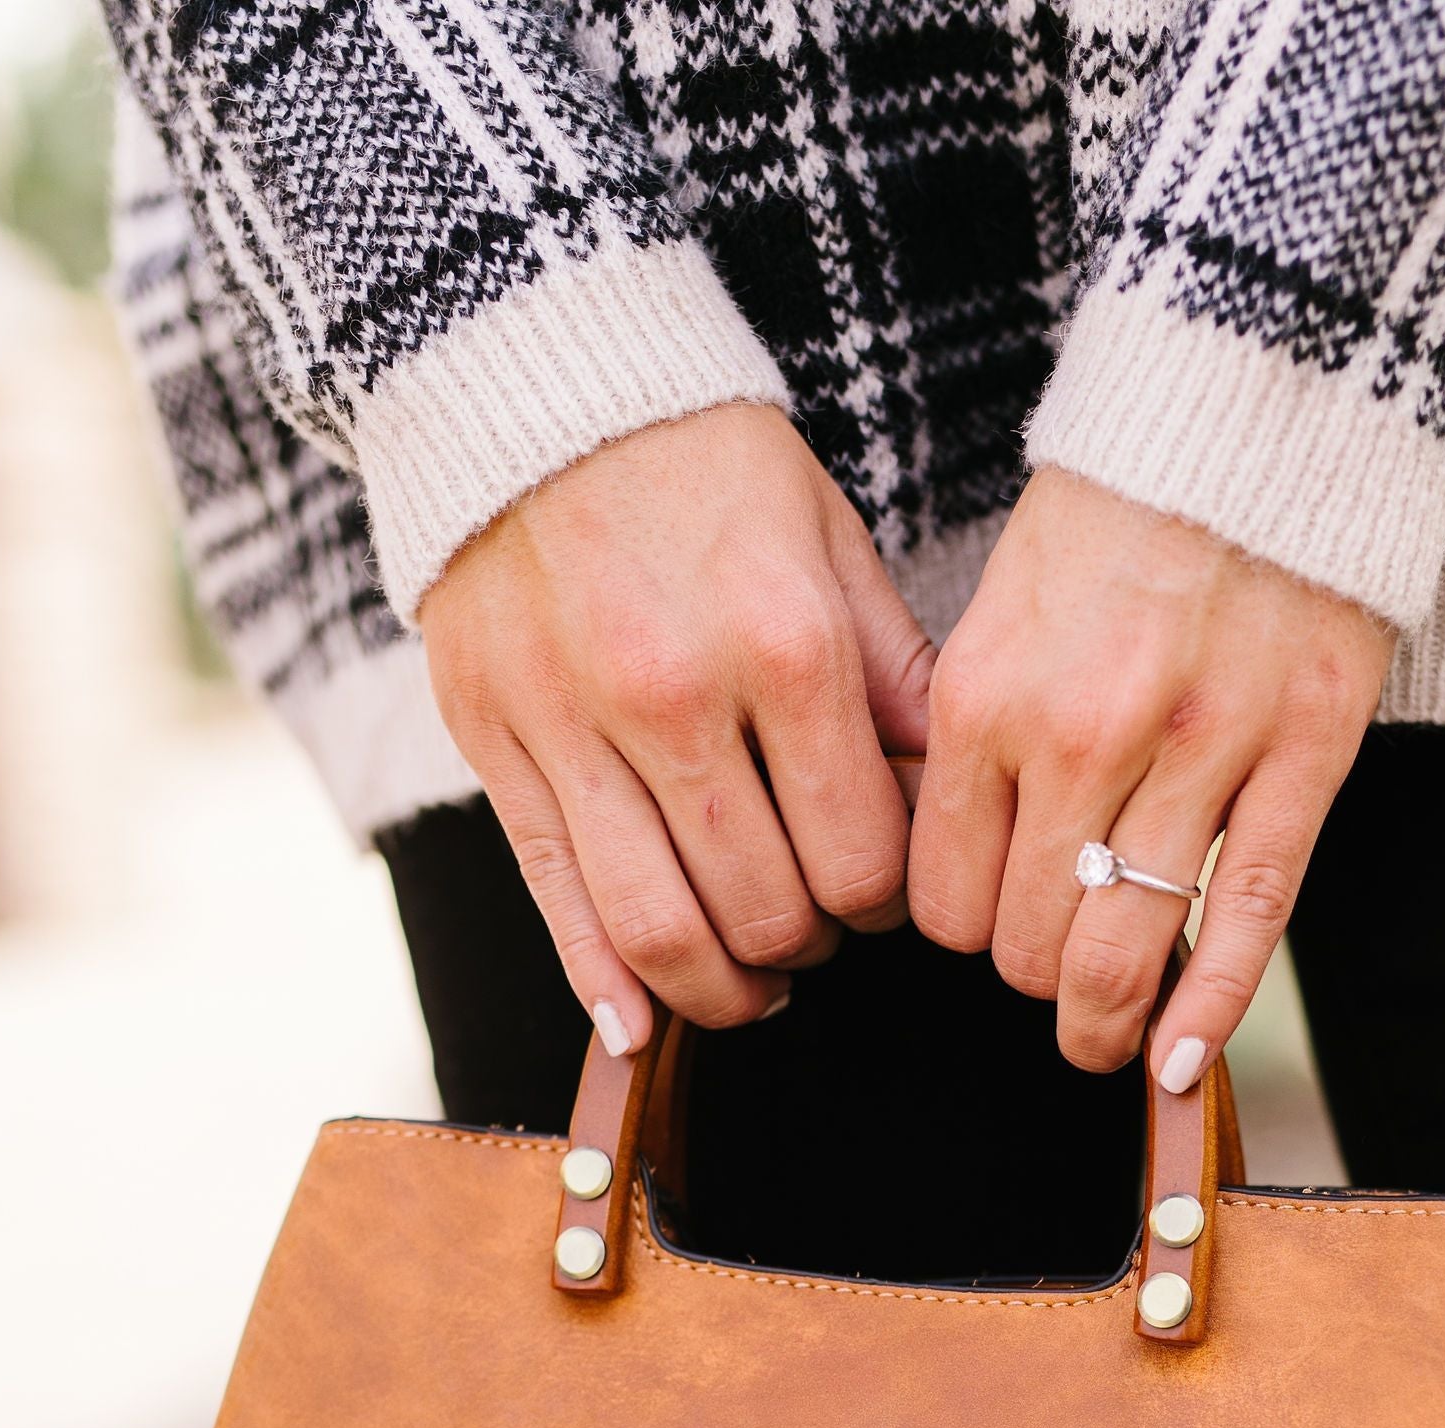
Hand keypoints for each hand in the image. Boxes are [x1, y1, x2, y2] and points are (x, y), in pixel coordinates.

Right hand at [419, 406, 935, 1049]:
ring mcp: (576, 728)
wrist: (532, 383)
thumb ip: (893, 681)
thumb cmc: (701, 465)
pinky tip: (640, 1026)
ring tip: (748, 984)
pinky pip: (557, 900)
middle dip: (808, 945)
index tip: (877, 892)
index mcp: (785, 644)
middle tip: (814, 927)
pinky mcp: (498, 744)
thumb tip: (947, 807)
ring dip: (719, 989)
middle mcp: (678, 695)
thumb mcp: (829, 544)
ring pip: (662, 931)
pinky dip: (603, 985)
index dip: (884, 903)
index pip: (862, 856)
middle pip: (769, 910)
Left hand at [909, 469, 1393, 1085]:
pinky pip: (1245, 921)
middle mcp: (1084, 732)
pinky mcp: (1305, 754)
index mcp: (989, 695)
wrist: (1265, 400)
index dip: (961, 930)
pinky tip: (1179, 1065)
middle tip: (1048, 970)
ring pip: (1121, 953)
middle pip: (1025, 943)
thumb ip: (978, 738)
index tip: (985, 922)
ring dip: (1101, 1018)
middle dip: (1030, 976)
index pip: (943, 898)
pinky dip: (1206, 1012)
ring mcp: (1202, 750)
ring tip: (1101, 1034)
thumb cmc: (1125, 507)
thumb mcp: (1004, 607)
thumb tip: (953, 870)